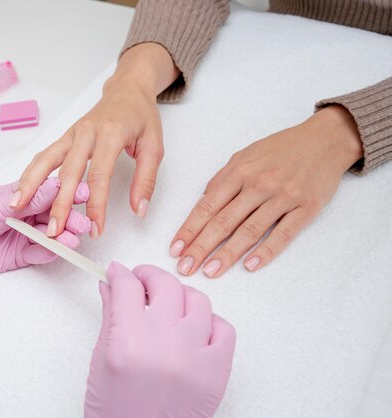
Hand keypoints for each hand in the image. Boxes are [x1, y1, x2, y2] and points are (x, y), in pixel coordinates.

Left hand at [0, 177, 90, 293]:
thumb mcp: (1, 203)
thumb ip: (32, 199)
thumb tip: (60, 186)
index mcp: (23, 196)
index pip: (52, 194)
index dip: (69, 195)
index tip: (86, 194)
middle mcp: (27, 215)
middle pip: (56, 217)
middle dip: (70, 220)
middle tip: (83, 224)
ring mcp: (25, 236)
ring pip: (51, 237)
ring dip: (63, 238)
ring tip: (72, 240)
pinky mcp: (20, 256)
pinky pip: (39, 254)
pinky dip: (49, 252)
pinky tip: (57, 250)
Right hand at [12, 43, 179, 238]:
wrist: (127, 90)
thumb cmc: (140, 117)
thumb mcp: (154, 147)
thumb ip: (146, 180)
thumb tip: (139, 210)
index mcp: (111, 134)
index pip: (100, 176)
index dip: (96, 205)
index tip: (95, 228)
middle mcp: (87, 132)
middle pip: (68, 172)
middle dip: (59, 204)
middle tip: (54, 230)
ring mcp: (72, 134)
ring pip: (46, 160)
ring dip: (31, 185)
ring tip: (17, 207)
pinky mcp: (64, 137)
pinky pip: (44, 156)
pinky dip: (30, 173)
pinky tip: (20, 189)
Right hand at [84, 262, 235, 417]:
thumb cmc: (115, 411)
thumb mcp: (101, 361)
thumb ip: (110, 316)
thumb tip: (112, 286)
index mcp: (128, 343)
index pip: (127, 288)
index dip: (121, 274)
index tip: (118, 272)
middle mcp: (164, 346)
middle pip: (165, 285)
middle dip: (148, 276)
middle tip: (140, 282)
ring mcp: (195, 358)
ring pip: (197, 301)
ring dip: (179, 297)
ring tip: (168, 307)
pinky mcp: (217, 373)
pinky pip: (224, 329)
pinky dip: (209, 323)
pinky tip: (193, 329)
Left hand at [170, 105, 363, 277]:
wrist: (325, 140)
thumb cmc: (281, 149)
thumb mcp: (245, 155)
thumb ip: (223, 179)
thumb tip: (203, 201)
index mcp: (240, 172)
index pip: (207, 206)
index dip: (190, 229)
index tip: (175, 248)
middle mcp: (259, 185)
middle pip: (224, 221)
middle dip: (201, 247)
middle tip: (185, 268)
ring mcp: (283, 197)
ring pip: (250, 230)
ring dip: (228, 253)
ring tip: (211, 271)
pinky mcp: (306, 208)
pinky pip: (284, 233)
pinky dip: (266, 251)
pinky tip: (250, 265)